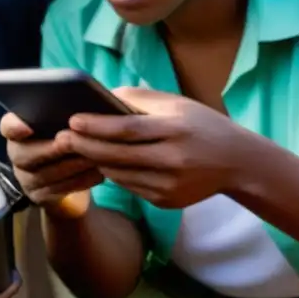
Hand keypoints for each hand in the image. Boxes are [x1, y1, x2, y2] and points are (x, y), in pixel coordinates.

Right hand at [1, 113, 102, 216]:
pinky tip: (98, 172)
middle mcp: (17, 154)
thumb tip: (90, 99)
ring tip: (93, 155)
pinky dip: (80, 180)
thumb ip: (70, 111)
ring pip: (44, 175)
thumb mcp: (69, 121)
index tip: (27, 126)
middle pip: (24, 154)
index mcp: (19, 130)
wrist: (72, 174)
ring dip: (71, 164)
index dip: (14, 126)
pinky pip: (58, 190)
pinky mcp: (39, 197)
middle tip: (71, 141)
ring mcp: (26, 178)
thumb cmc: (71, 137)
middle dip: (50, 148)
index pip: (7, 126)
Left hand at [55, 87, 247, 208]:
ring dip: (97, 161)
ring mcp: (169, 185)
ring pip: (119, 174)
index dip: (97, 125)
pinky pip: (131, 186)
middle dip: (85, 146)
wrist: (237, 163)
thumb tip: (103, 96)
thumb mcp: (177, 104)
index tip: (72, 120)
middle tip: (61, 138)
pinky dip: (116, 174)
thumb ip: (140, 98)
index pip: (127, 129)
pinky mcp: (166, 201)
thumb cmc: (202, 125)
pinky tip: (105, 163)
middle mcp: (172, 161)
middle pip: (117, 155)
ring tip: (78, 148)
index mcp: (175, 130)